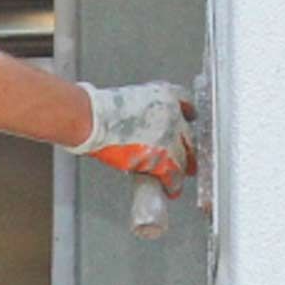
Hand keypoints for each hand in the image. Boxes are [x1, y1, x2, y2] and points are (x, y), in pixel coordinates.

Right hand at [68, 81, 196, 188]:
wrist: (94, 120)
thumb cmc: (101, 111)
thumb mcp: (129, 100)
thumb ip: (143, 111)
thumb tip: (142, 124)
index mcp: (164, 94)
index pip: (186, 104)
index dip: (188, 115)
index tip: (189, 120)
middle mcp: (172, 114)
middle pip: (189, 136)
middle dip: (189, 149)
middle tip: (190, 159)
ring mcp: (170, 135)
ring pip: (184, 157)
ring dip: (181, 169)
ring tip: (177, 179)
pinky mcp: (164, 156)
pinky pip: (174, 174)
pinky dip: (173, 184)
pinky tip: (172, 189)